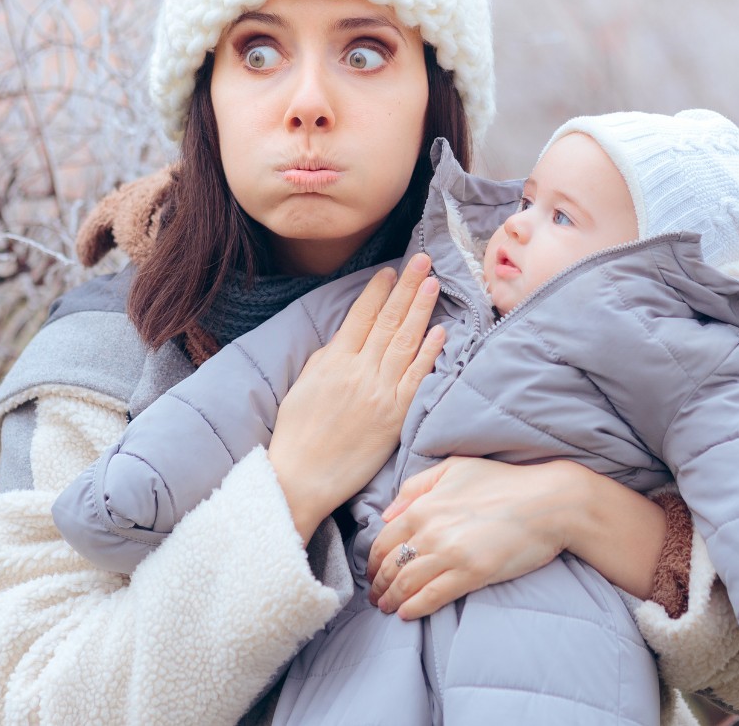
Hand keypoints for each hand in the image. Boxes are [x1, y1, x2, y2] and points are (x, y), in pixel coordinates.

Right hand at [268, 254, 446, 541]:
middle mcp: (359, 372)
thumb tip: (349, 338)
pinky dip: (430, 353)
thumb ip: (328, 358)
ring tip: (434, 283)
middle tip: (422, 260)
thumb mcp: (305, 385)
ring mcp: (380, 393)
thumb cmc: (297, 434)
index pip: (361, 316)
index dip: (377, 291)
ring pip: (406, 342)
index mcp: (333, 361)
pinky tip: (441, 331)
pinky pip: (417, 378)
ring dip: (422, 310)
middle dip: (406, 287)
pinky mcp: (396, 416)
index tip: (390, 271)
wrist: (302, 478)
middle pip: (388, 321)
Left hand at [365, 457, 589, 619]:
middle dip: (378, 585)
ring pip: (406, 584)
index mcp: (423, 506)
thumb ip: (416, 487)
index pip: (384, 541)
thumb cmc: (504, 482)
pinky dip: (414, 608)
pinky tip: (406, 614)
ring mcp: (450, 554)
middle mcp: (430, 531)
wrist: (548, 501)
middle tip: (376, 596)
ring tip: (387, 608)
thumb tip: (388, 514)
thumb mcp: (455, 468)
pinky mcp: (471, 574)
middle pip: (390, 566)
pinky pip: (432, 596)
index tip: (372, 572)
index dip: (373, 561)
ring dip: (391, 600)